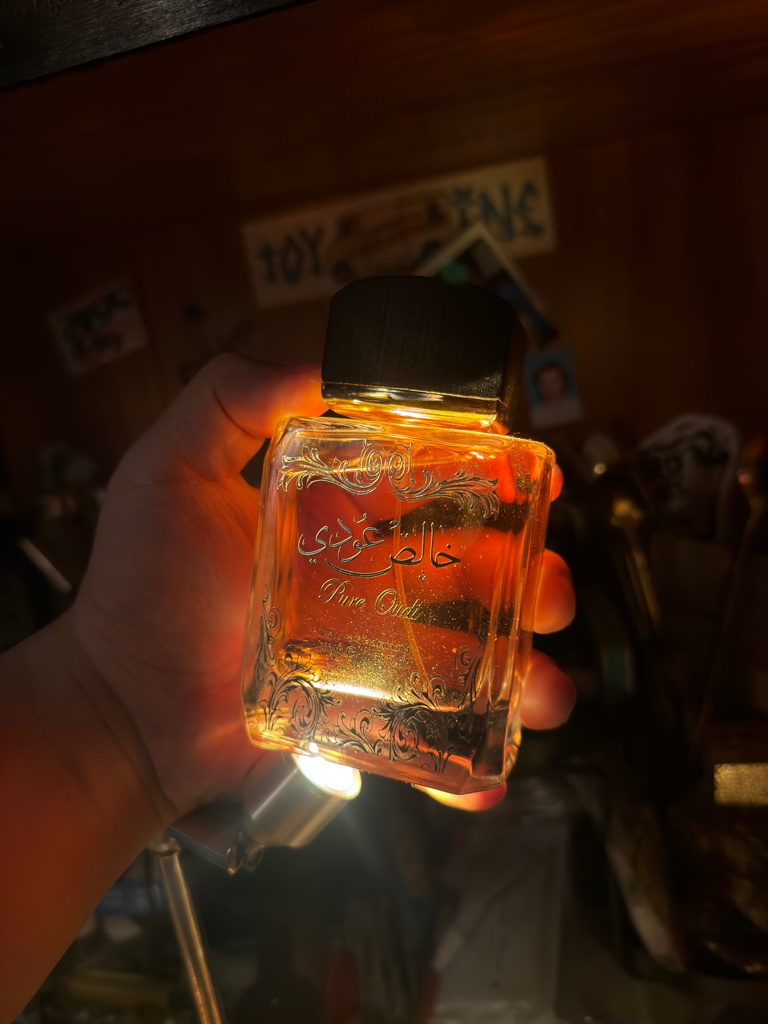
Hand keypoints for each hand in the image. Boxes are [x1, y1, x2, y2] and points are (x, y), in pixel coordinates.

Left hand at [73, 355, 574, 818]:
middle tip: (552, 593)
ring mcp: (368, 659)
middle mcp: (364, 584)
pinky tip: (492, 775)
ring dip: (525, 675)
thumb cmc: (140, 590)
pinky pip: (431, 743)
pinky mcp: (360, 725)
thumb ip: (231, 400)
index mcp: (335, 522)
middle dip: (529, 580)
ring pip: (470, 661)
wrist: (119, 710)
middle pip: (470, 575)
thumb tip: (323, 367)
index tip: (533, 483)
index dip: (487, 485)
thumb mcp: (168, 472)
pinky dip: (470, 764)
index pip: (428, 491)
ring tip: (547, 691)